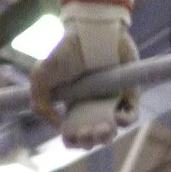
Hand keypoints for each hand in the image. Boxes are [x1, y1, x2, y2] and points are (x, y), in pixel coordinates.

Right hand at [30, 25, 139, 148]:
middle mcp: (93, 104)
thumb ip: (38, 103)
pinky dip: (125, 121)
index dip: (73, 139)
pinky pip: (131, 114)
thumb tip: (58, 125)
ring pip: (112, 129)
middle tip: (87, 133)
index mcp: (73, 103)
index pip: (74, 132)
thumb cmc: (66, 51)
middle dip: (89, 140)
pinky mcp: (130, 91)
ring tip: (101, 130)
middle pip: (93, 135)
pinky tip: (116, 117)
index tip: (70, 135)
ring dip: (106, 136)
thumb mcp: (40, 76)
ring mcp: (112, 98)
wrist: (89, 30)